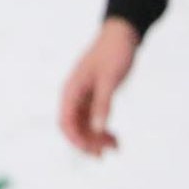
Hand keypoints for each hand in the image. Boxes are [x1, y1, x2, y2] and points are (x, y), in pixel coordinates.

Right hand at [58, 17, 139, 156]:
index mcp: (71, 91)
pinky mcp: (93, 97)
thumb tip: (98, 129)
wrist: (122, 34)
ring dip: (96, 138)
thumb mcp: (110, 79)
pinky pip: (94, 118)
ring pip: (85, 125)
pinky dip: (102, 129)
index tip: (90, 150)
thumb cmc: (114, 52)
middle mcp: (73, 96)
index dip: (75, 139)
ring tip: (114, 147)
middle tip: (104, 154)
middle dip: (87, 142)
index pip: (65, 122)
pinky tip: (113, 137)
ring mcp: (83, 97)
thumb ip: (103, 105)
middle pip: (74, 127)